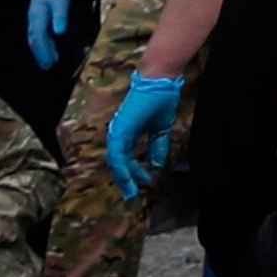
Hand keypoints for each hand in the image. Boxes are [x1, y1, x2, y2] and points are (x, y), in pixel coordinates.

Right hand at [24, 0, 77, 68]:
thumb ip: (60, 16)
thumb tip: (59, 32)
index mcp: (38, 16)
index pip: (39, 38)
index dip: (44, 51)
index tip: (49, 63)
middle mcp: (33, 18)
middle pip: (35, 40)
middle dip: (40, 53)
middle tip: (47, 66)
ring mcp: (34, 16)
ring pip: (35, 36)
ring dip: (41, 49)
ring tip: (49, 59)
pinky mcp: (38, 13)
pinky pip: (38, 31)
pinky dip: (42, 41)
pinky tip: (49, 44)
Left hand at [107, 73, 182, 197]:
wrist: (160, 81)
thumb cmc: (160, 100)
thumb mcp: (160, 130)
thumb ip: (157, 148)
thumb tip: (157, 166)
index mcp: (127, 135)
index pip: (126, 159)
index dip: (133, 173)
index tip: (143, 183)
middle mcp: (119, 135)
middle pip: (118, 163)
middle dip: (126, 180)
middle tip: (133, 194)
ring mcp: (117, 132)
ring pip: (115, 161)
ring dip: (123, 178)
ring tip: (131, 190)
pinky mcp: (119, 130)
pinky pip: (117, 154)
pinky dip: (121, 168)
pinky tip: (128, 178)